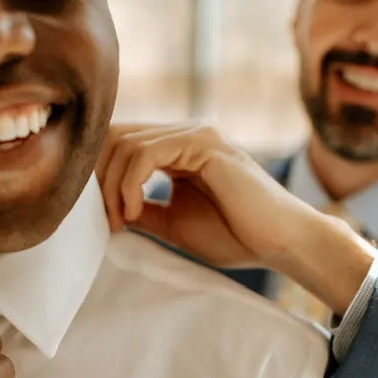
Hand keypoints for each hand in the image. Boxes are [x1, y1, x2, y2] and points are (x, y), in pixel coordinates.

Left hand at [96, 122, 374, 312]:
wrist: (278, 243)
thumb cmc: (234, 236)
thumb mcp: (171, 223)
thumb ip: (140, 208)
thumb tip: (103, 207)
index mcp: (176, 150)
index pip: (119, 145)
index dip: (99, 179)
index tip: (102, 220)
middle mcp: (184, 135)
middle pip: (115, 138)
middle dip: (99, 181)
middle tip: (106, 221)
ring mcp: (195, 134)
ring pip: (126, 144)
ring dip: (111, 187)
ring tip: (121, 220)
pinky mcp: (203, 143)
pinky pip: (146, 153)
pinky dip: (129, 184)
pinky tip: (133, 211)